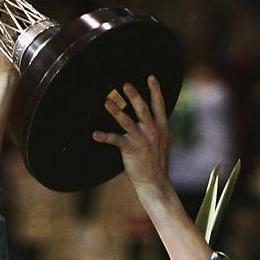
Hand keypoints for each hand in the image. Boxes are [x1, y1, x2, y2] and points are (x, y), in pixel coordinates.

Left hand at [92, 76, 170, 192]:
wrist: (155, 182)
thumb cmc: (157, 161)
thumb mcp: (164, 141)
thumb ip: (159, 127)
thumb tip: (156, 115)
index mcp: (162, 127)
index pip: (159, 105)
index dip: (156, 90)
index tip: (151, 77)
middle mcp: (153, 131)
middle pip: (143, 109)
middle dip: (134, 96)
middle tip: (125, 84)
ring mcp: (142, 140)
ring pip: (127, 122)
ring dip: (116, 112)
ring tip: (107, 102)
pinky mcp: (131, 150)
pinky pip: (116, 141)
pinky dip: (104, 137)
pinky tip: (95, 134)